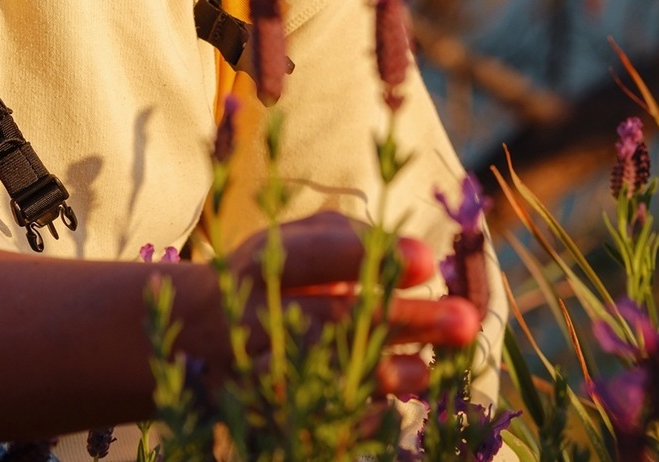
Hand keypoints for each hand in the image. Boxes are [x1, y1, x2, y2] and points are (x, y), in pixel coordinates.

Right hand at [185, 211, 480, 397]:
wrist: (192, 335)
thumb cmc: (269, 275)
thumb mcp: (294, 241)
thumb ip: (349, 237)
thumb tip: (417, 258)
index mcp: (262, 264)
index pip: (318, 256)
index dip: (371, 258)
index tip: (429, 260)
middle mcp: (253, 318)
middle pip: (336, 320)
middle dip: (406, 321)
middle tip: (466, 321)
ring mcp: (252, 371)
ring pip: (328, 377)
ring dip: (390, 374)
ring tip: (433, 369)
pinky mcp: (259, 414)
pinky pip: (317, 420)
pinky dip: (361, 417)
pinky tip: (397, 407)